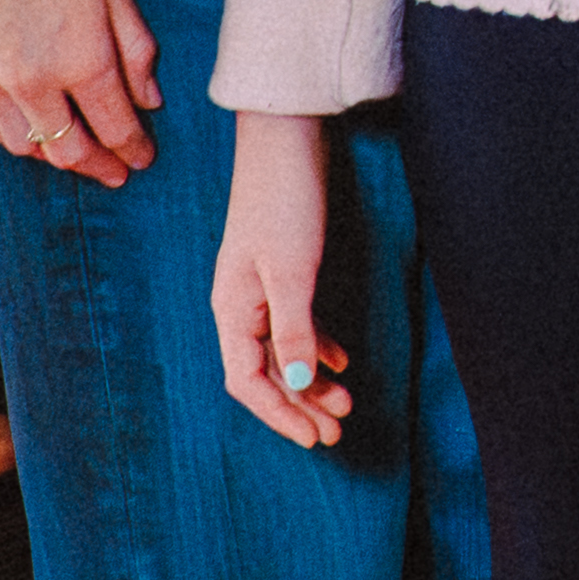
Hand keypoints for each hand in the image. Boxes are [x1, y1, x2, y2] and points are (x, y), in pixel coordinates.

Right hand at [0, 0, 158, 182]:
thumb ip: (136, 54)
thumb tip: (149, 101)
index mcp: (83, 62)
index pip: (115, 130)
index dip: (134, 150)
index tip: (143, 156)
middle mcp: (33, 81)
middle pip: (68, 152)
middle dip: (97, 165)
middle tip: (112, 169)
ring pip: (22, 145)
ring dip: (51, 152)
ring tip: (70, 146)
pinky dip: (7, 133)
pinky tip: (25, 127)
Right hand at [210, 108, 355, 447]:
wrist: (287, 140)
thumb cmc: (285, 202)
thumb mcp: (293, 271)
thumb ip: (295, 328)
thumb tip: (302, 383)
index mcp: (232, 309)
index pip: (248, 382)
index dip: (280, 415)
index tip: (313, 439)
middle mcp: (241, 305)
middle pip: (267, 373)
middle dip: (300, 407)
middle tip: (336, 434)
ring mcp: (261, 288)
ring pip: (285, 351)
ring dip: (313, 382)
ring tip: (346, 405)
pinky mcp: (284, 271)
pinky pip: (296, 324)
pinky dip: (318, 345)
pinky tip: (341, 362)